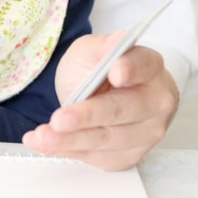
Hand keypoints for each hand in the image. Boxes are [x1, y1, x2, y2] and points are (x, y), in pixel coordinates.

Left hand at [22, 32, 178, 170]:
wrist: (100, 96)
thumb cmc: (100, 72)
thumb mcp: (92, 51)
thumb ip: (102, 46)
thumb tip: (117, 40)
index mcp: (150, 67)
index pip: (143, 66)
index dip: (130, 69)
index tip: (115, 72)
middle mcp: (155, 102)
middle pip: (122, 110)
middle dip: (88, 116)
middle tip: (60, 119)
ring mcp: (146, 132)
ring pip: (107, 139)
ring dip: (70, 140)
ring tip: (43, 135)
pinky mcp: (129, 155)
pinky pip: (97, 156)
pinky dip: (68, 151)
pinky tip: (47, 143)